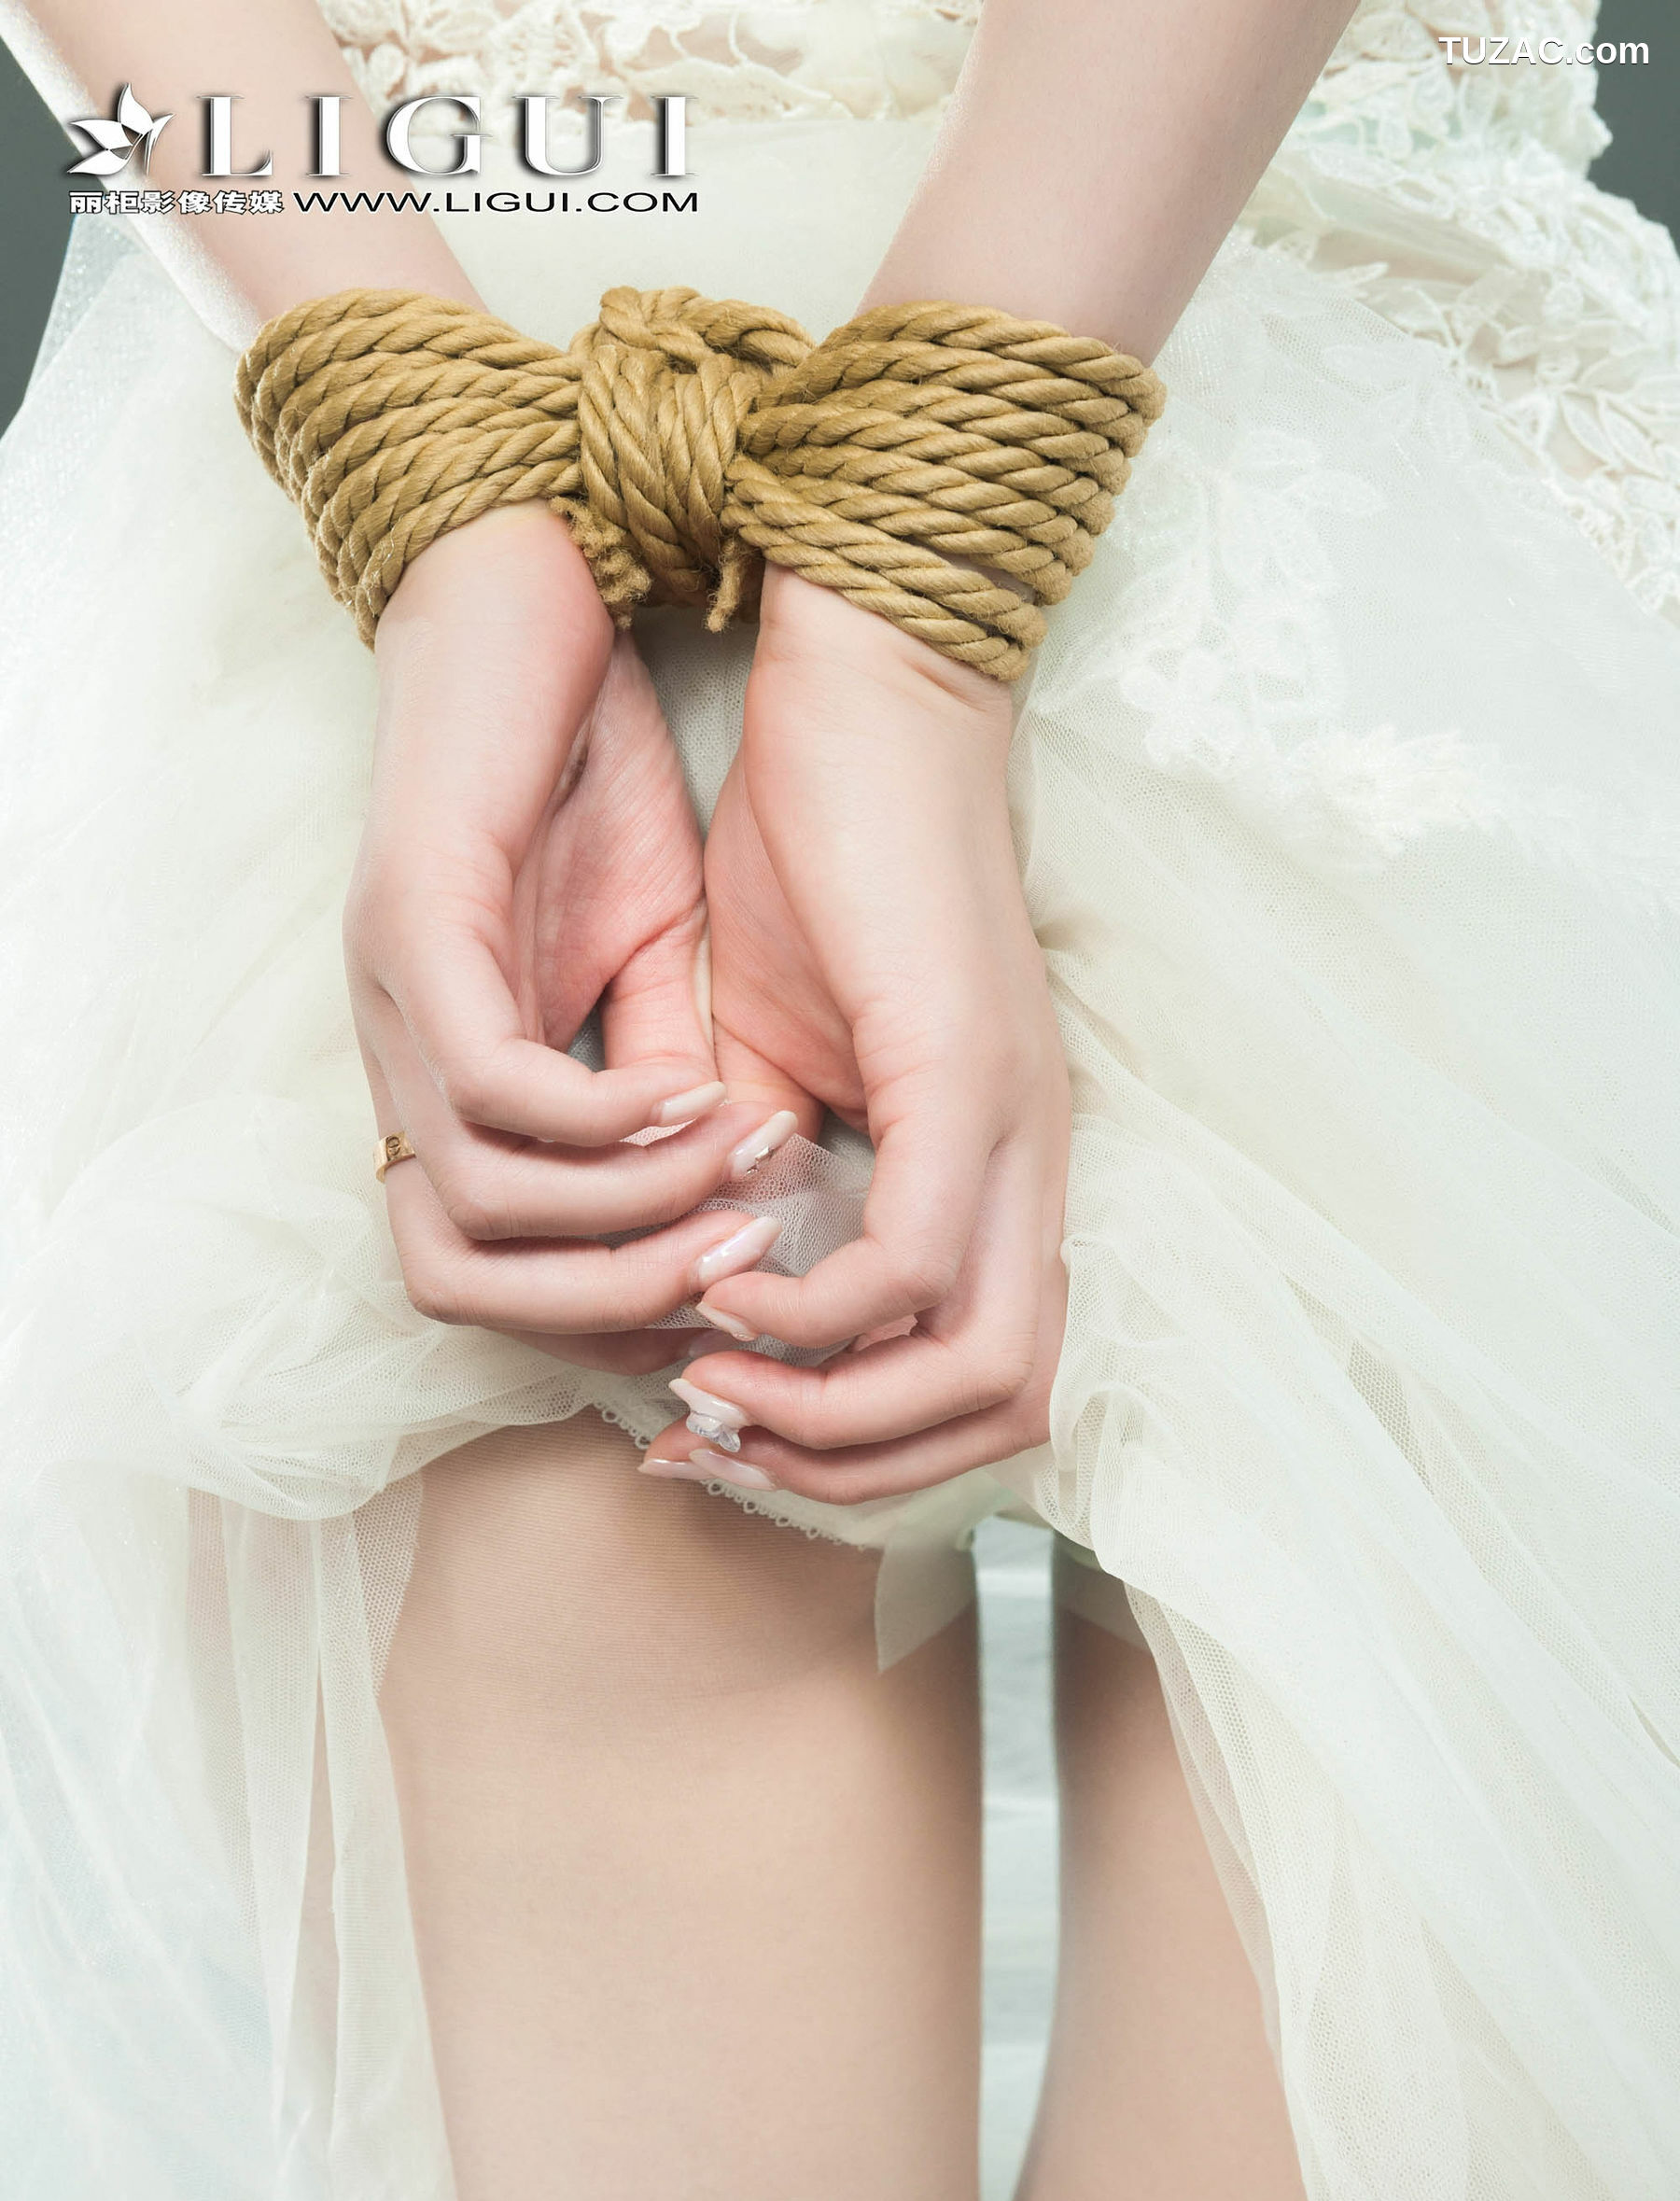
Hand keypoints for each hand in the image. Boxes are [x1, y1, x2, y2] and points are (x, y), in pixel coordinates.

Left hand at [345, 506, 794, 1374]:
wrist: (534, 590)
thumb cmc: (591, 768)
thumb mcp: (660, 951)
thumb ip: (672, 1071)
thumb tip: (729, 1196)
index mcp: (443, 1074)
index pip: (480, 1271)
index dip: (604, 1313)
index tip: (732, 1299)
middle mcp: (393, 1054)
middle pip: (449, 1277)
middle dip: (608, 1306)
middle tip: (742, 1278)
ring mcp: (391, 993)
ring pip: (472, 1203)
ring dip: (625, 1220)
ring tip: (747, 1182)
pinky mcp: (410, 920)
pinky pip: (488, 1085)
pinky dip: (601, 1121)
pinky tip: (699, 1096)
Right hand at [645, 566, 1070, 1500]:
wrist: (859, 698)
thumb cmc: (814, 857)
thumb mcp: (763, 1049)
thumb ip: (756, 1173)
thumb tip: (717, 1283)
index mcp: (994, 1163)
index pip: (986, 1381)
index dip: (856, 1444)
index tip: (714, 1425)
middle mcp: (1031, 1164)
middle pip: (1010, 1409)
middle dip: (849, 1467)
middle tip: (714, 1434)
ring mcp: (1014, 1125)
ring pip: (987, 1371)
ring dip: (835, 1415)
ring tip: (714, 1379)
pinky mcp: (967, 1074)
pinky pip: (914, 1264)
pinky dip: (817, 1314)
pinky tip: (725, 1276)